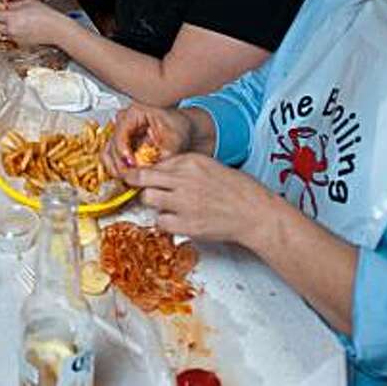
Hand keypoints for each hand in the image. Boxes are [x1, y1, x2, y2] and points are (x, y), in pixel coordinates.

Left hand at [0, 0, 70, 47]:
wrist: (56, 29)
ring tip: (10, 21)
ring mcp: (15, 38)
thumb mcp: (28, 3)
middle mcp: (11, 29)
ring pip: (2, 33)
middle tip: (0, 14)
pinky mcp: (21, 44)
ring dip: (3, 27)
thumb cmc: (45, 15)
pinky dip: (11, 33)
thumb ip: (14, 4)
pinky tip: (19, 28)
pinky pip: (11, 38)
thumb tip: (5, 5)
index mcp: (11, 17)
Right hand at [102, 103, 192, 176]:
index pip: (121, 134)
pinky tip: (129, 178)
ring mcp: (120, 132)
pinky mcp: (121, 144)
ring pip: (108, 153)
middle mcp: (123, 121)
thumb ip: (164, 155)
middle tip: (129, 178)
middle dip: (119, 164)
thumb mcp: (175, 139)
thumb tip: (151, 170)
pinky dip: (118, 169)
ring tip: (128, 180)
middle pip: (111, 145)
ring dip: (116, 168)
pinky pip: (112, 158)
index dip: (124, 152)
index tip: (132, 165)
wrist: (182, 127)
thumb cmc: (179, 126)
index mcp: (134, 112)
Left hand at [126, 153, 271, 244]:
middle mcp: (184, 179)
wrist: (255, 213)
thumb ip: (185, 168)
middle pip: (144, 178)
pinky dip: (164, 222)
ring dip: (151, 202)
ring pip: (148, 199)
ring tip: (162, 204)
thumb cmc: (237, 190)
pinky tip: (175, 219)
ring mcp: (184, 203)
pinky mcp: (186, 225)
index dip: (144, 170)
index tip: (136, 174)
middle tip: (131, 185)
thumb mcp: (210, 166)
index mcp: (191, 161)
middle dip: (135, 182)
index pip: (156, 162)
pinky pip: (161, 222)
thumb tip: (161, 172)